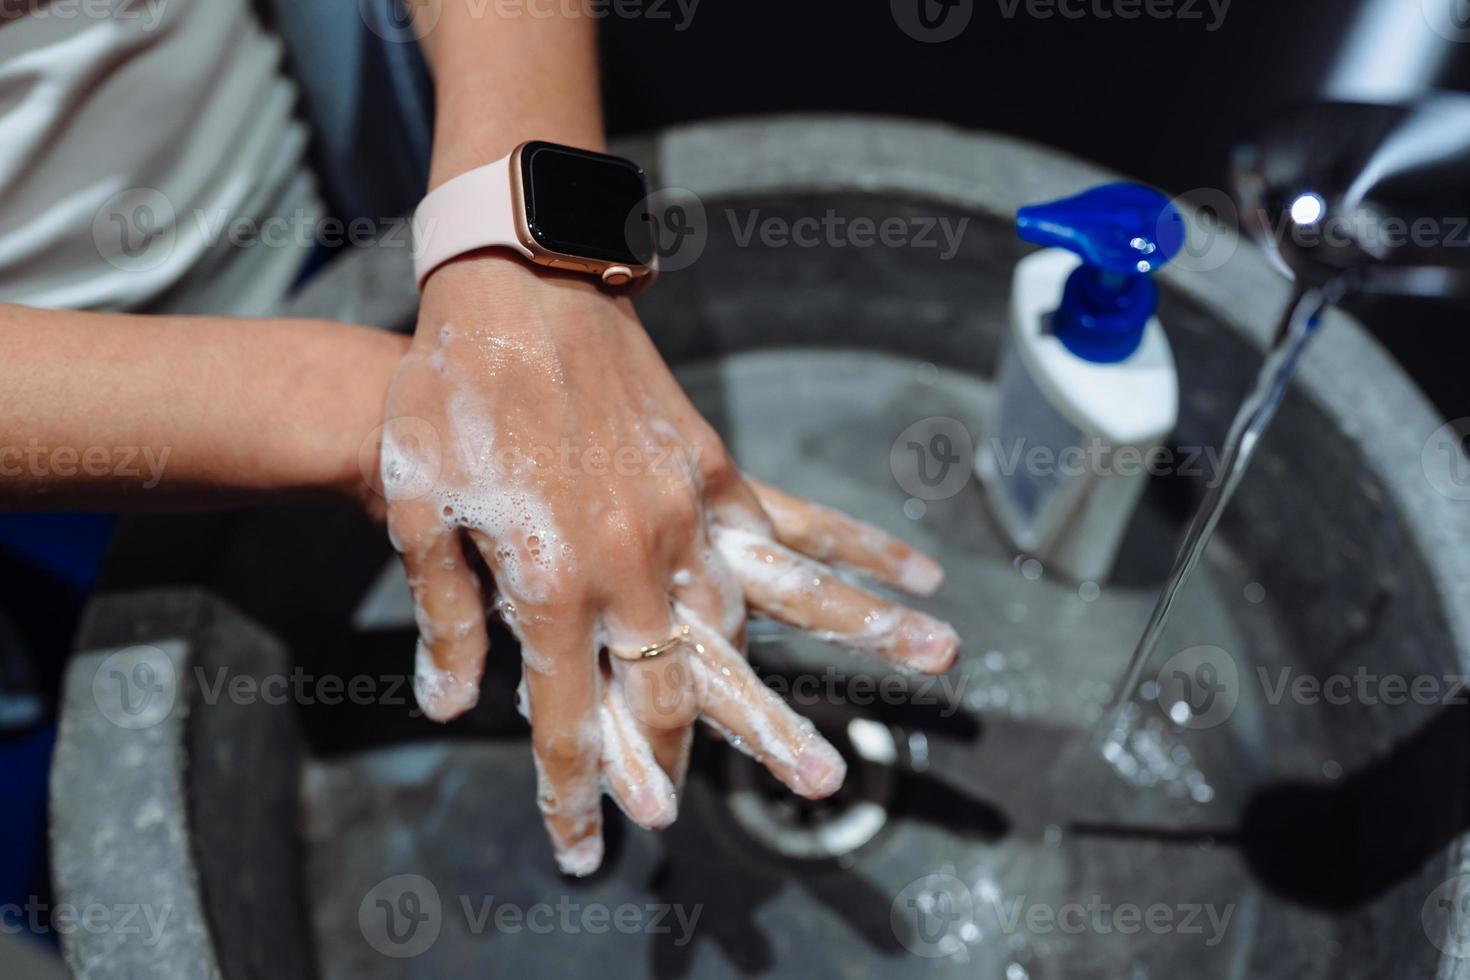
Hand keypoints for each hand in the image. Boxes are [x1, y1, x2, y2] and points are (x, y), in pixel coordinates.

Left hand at [377, 255, 959, 874]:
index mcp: (551, 588)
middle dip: (701, 760)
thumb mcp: (420, 516)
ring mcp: (684, 519)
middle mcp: (633, 568)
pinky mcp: (714, 474)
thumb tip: (453, 704)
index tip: (589, 845)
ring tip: (937, 675)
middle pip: (676, 693)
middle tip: (751, 805)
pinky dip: (860, 554)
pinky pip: (795, 527)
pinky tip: (920, 574)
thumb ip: (447, 619)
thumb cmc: (450, 403)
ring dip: (858, 654)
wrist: (508, 294)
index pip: (565, 716)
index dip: (574, 788)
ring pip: (773, 617)